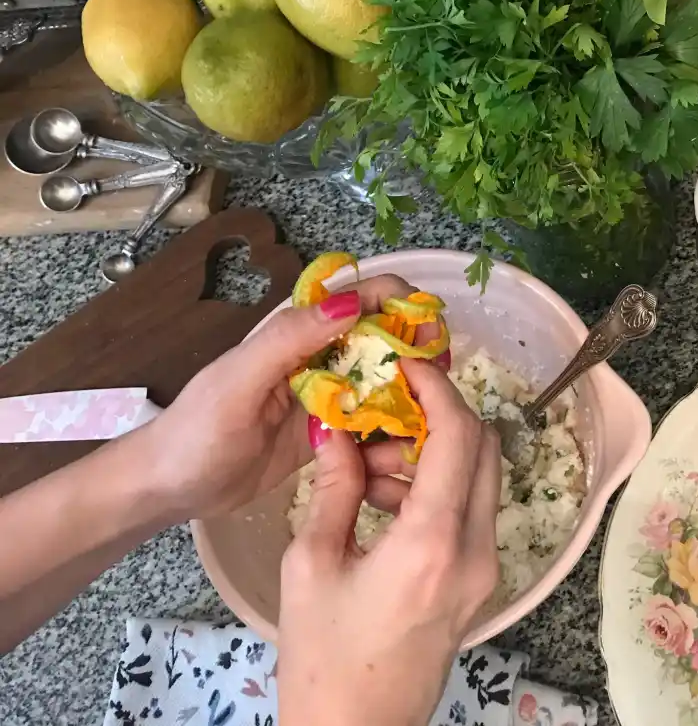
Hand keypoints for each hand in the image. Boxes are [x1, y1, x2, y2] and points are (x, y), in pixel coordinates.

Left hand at [142, 274, 423, 520]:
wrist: (167, 489)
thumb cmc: (195, 431)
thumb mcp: (238, 381)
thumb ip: (290, 339)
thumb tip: (352, 302)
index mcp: (298, 333)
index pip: (362, 298)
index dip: (402, 306)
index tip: (429, 336)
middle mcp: (320, 358)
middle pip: (385, 340)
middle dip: (419, 353)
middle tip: (441, 386)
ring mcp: (327, 398)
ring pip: (386, 383)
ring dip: (412, 395)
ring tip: (431, 422)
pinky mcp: (330, 436)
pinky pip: (372, 425)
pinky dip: (393, 433)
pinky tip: (405, 451)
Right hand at [278, 360, 500, 725]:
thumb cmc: (322, 660)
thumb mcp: (311, 566)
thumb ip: (333, 488)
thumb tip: (338, 430)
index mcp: (432, 542)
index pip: (459, 436)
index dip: (438, 388)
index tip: (408, 364)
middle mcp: (477, 550)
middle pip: (484, 449)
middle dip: (441, 415)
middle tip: (389, 405)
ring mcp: (487, 568)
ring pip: (481, 478)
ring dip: (437, 453)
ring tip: (371, 463)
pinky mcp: (481, 583)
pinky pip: (472, 511)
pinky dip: (439, 487)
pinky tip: (385, 497)